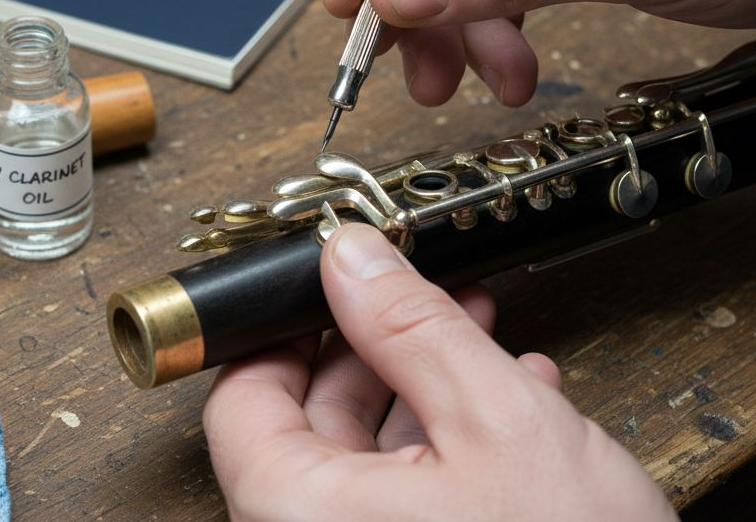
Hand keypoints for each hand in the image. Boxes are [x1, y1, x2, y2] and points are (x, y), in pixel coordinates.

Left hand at [203, 223, 676, 520]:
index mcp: (297, 515)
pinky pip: (409, 505)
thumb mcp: (497, 422)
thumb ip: (412, 329)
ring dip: (427, 392)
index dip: (287, 328)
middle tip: (421, 298)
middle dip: (378, 350)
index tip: (331, 285)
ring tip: (484, 339)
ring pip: (371, 464)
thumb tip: (350, 258)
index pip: (242, 400)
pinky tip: (513, 406)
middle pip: (311, 428)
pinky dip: (452, 450)